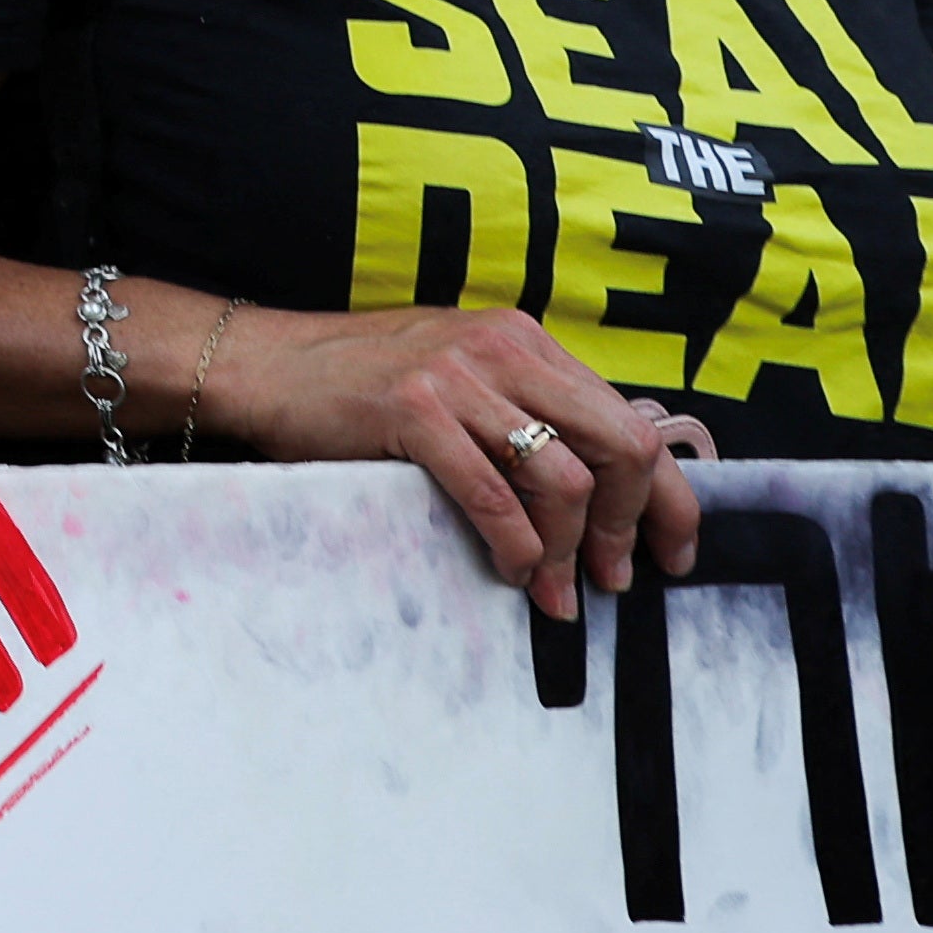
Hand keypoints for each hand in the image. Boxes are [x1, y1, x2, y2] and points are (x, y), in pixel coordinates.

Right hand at [204, 300, 694, 618]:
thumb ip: (523, 411)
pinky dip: (514, 545)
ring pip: (563, 478)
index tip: (669, 552)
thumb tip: (599, 490)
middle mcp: (502, 349)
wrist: (263, 364)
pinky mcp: (412, 409)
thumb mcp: (459, 378)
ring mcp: (457, 377)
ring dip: (568, 551)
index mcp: (523, 341)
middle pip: (621, 446)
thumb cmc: (357, 384)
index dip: (667, 498)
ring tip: (554, 591)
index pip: (631, 421)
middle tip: (615, 580)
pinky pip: (492, 493)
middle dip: (628, 527)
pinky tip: (510, 569)